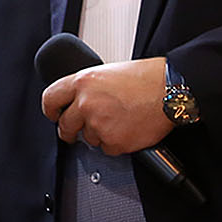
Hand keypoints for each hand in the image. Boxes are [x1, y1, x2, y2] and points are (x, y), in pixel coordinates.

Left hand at [41, 56, 172, 155]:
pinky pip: (107, 148)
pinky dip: (116, 143)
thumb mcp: (107, 72)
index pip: (50, 99)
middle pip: (65, 125)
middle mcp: (86, 103)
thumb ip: (88, 88)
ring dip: (100, 134)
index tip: (54, 115)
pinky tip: (128, 128)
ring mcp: (98, 124)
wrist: (171, 90)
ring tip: (120, 119)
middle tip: (78, 131)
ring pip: (88, 138)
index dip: (51, 110)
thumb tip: (77, 102)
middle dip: (70, 131)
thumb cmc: (146, 78)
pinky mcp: (114, 142)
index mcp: (82, 82)